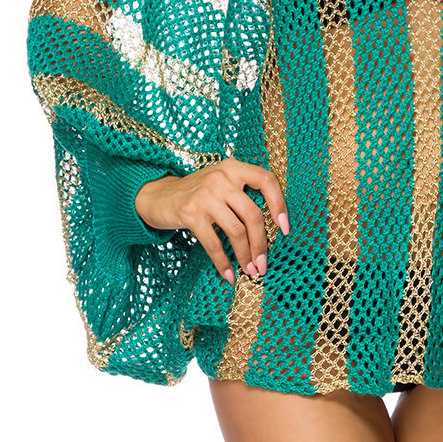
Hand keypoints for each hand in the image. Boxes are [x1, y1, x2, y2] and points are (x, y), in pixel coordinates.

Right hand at [135, 157, 289, 286]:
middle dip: (261, 244)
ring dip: (245, 256)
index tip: (285, 229)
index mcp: (234, 168)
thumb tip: (272, 227)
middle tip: (264, 264)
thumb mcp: (221, 183)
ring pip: (236, 231)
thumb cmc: (197, 193)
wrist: (157, 196)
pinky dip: (223, 262)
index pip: (267, 180)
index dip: (279, 204)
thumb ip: (243, 194)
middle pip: (253, 214)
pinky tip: (228, 274)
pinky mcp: (190, 213)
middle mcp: (221, 177)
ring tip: (250, 270)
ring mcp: (205, 195)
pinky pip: (214, 243)